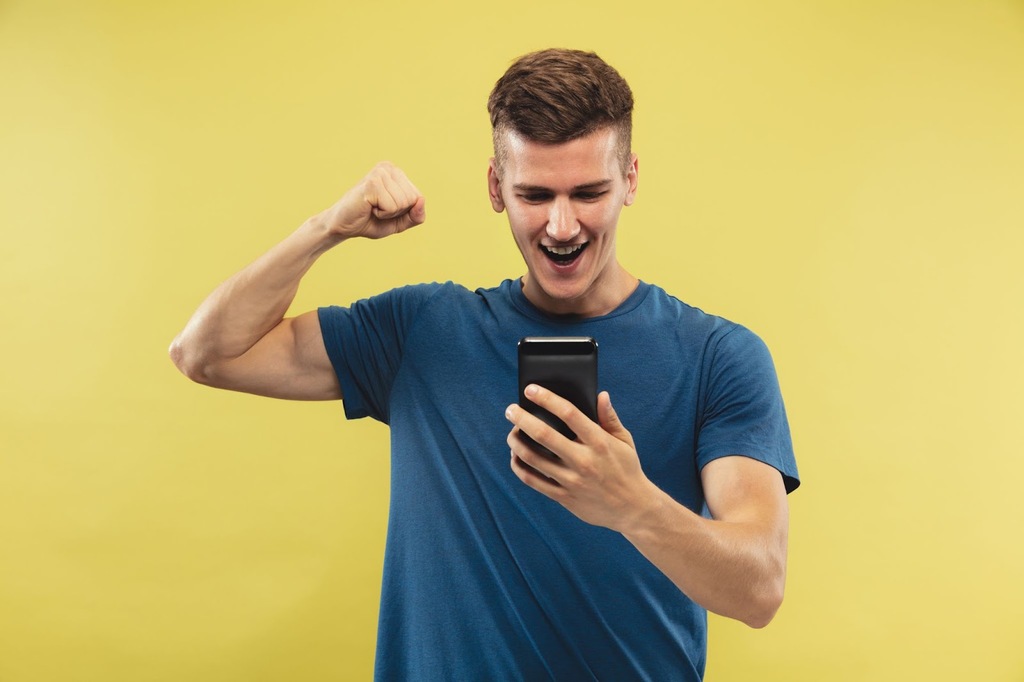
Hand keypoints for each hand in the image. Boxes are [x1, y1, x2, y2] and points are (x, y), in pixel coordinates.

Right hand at [318, 162, 425, 239]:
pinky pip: (392, 206)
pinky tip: (368, 207)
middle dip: (397, 212)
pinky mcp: (372, 183)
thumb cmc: (371, 221)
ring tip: (372, 207)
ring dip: (388, 213)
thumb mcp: (400, 222)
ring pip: (403, 203)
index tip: (385, 208)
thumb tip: (422, 201)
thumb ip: (416, 215)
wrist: (344, 226)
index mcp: (396, 172)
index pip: (418, 197)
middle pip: (412, 199)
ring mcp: (380, 173)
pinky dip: (382, 214)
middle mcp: (388, 167)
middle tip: (377, 209)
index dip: (404, 211)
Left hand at [505, 385, 656, 530]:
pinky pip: (533, 481)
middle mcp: (584, 460)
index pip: (569, 413)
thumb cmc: (627, 469)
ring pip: (533, 458)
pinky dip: (519, 467)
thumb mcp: (624, 441)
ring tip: (512, 433)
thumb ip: (609, 418)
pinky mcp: (564, 497)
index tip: (531, 389)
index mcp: (599, 442)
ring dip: (516, 442)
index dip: (547, 398)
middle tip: (510, 410)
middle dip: (522, 419)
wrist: (633, 509)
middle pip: (544, 434)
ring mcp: (572, 480)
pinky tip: (515, 457)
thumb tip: (600, 395)